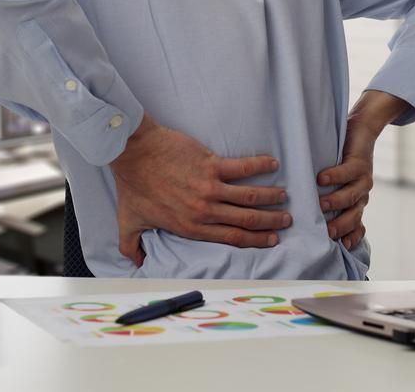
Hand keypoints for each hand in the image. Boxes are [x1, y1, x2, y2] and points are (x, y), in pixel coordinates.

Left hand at [110, 114, 290, 265]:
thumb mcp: (129, 222)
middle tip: (285, 221)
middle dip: (269, 222)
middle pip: (246, 220)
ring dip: (270, 198)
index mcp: (190, 227)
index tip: (270, 240)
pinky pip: (242, 167)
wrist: (133, 152)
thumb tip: (136, 263)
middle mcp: (204, 211)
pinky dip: (260, 166)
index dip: (254, 240)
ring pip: (249, 197)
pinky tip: (273, 164)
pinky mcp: (210, 165)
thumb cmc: (132, 185)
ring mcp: (209, 188)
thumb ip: (132, 247)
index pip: (231, 237)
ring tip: (284, 197)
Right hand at [318, 90, 408, 248]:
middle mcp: (361, 195)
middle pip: (354, 216)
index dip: (350, 237)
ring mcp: (363, 179)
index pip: (356, 226)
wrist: (362, 131)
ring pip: (351, 196)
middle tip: (325, 232)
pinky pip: (347, 172)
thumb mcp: (338, 183)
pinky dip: (335, 176)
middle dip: (341, 225)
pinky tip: (321, 178)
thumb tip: (302, 214)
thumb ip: (326, 198)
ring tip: (321, 204)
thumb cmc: (343, 159)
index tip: (339, 247)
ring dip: (336, 201)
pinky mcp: (359, 163)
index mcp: (356, 203)